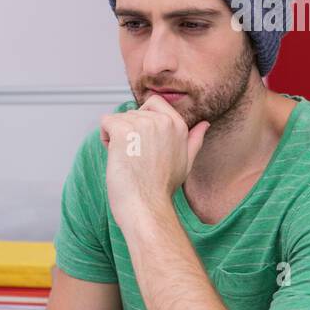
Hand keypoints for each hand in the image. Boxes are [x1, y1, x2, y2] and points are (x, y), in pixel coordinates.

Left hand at [99, 96, 208, 231]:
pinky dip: (105, 137)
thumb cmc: (162, 189)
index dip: (142, 120)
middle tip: (136, 158)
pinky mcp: (123, 130)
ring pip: (119, 118)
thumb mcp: (186, 162)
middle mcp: (162, 121)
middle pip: (133, 113)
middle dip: (129, 131)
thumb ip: (194, 140)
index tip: (143, 144)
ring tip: (127, 160)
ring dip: (116, 137)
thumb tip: (204, 124)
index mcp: (178, 125)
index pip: (154, 103)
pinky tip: (115, 155)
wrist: (147, 207)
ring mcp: (143, 124)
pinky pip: (106, 121)